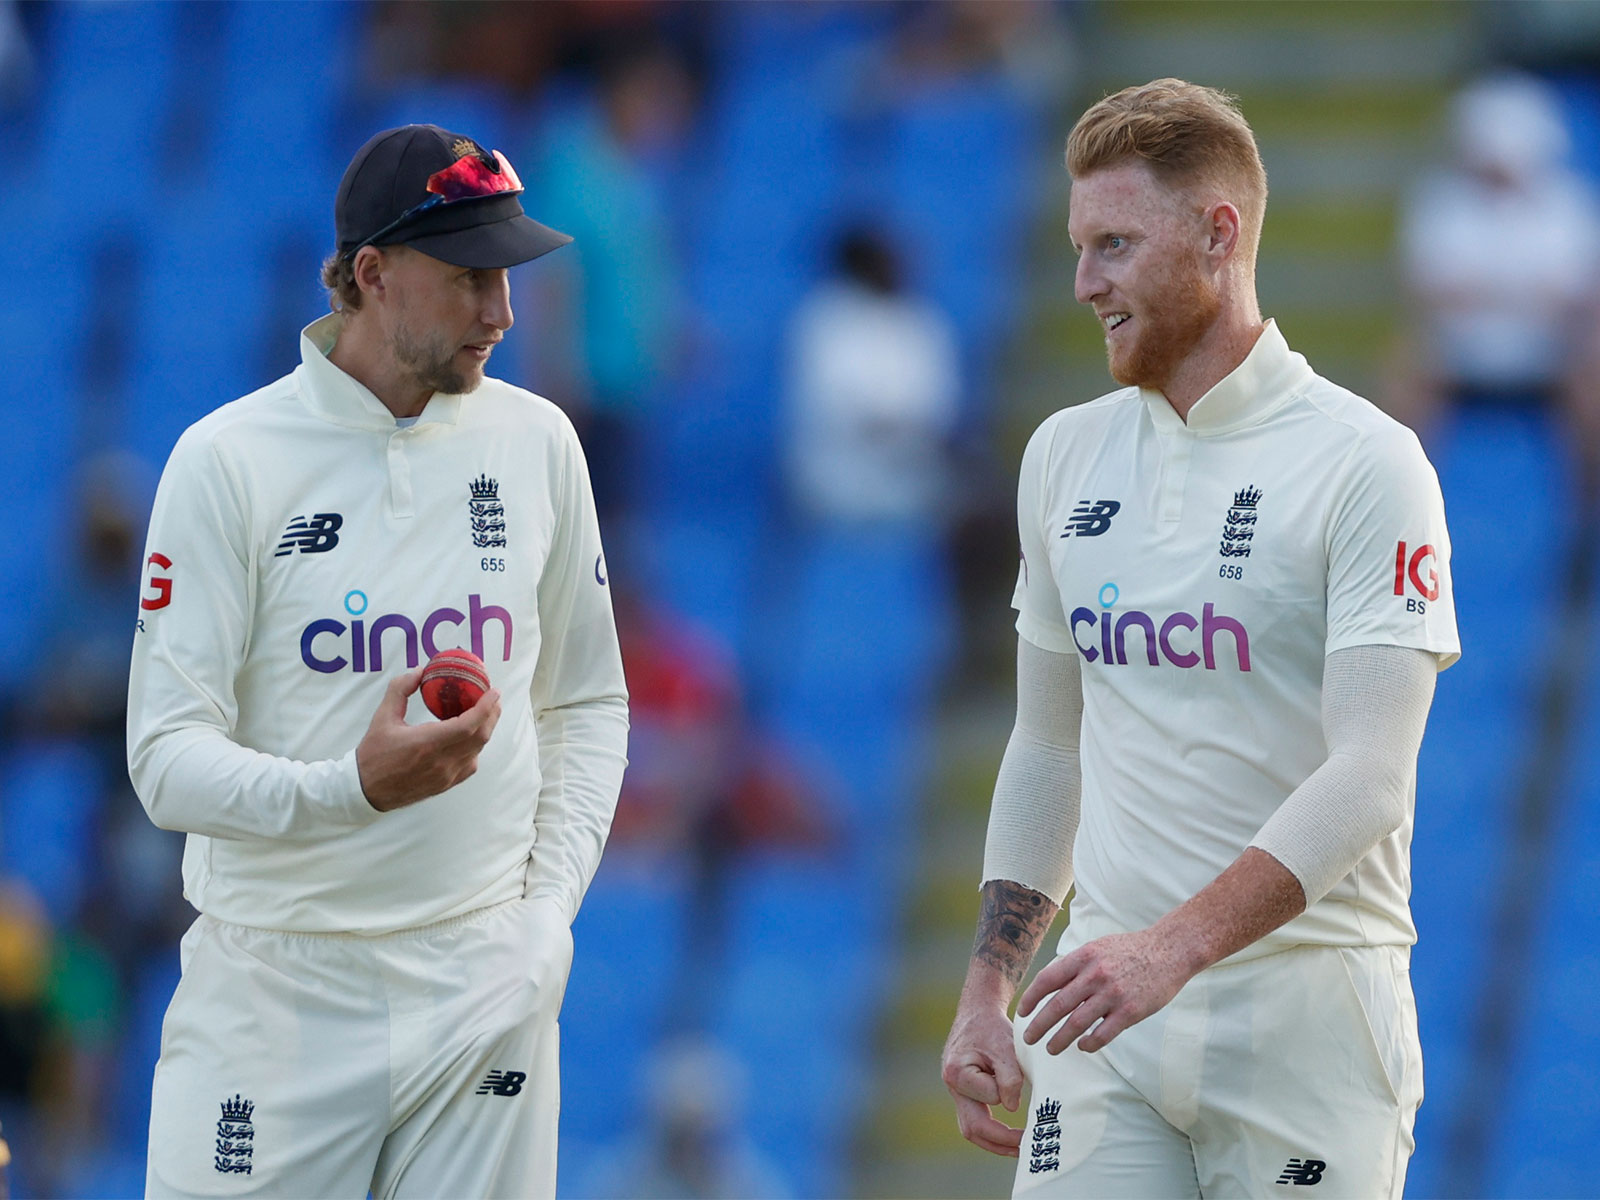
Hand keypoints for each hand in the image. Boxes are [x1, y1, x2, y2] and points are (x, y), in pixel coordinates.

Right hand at [356, 667, 502, 811]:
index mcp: (427, 743)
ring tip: (484, 714)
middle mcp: (441, 762)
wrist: (366, 791)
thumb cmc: (373, 754)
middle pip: (480, 737)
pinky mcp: (446, 785)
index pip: (468, 725)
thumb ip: (400, 689)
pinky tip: (469, 737)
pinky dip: (475, 748)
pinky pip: (470, 764)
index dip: (485, 707)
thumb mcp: (382, 717)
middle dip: (492, 715)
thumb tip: (419, 671)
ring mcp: (446, 776)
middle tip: (493, 699)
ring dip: (485, 730)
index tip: (493, 692)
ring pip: (477, 751)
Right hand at [941, 998, 1024, 1156]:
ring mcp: (956, 1092)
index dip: (1007, 1092)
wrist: (977, 1013)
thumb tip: (1012, 1108)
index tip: (1020, 1082)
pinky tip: (1010, 1136)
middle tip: (1026, 1147)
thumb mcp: (1005, 1047)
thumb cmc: (991, 1028)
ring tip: (1019, 1149)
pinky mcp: (964, 1093)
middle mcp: (951, 1085)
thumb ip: (1010, 1078)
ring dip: (995, 1142)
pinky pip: (975, 1120)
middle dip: (1000, 1141)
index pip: (989, 1096)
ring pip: (971, 1129)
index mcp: (957, 1072)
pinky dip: (992, 1131)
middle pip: (971, 1127)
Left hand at [1018, 928, 1192, 1054]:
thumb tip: (1051, 983)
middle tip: (1028, 1038)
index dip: (1031, 998)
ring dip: (1060, 1040)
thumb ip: (1076, 964)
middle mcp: (1095, 975)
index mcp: (1083, 956)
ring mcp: (1112, 994)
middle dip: (1039, 1025)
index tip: (1023, 1012)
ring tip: (1051, 1049)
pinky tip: (1083, 1047)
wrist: (1170, 950)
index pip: (1047, 979)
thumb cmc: (1131, 949)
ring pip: (1077, 1024)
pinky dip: (1089, 1044)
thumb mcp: (1098, 946)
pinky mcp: (1130, 1011)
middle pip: (1058, 1005)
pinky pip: (1103, 1034)